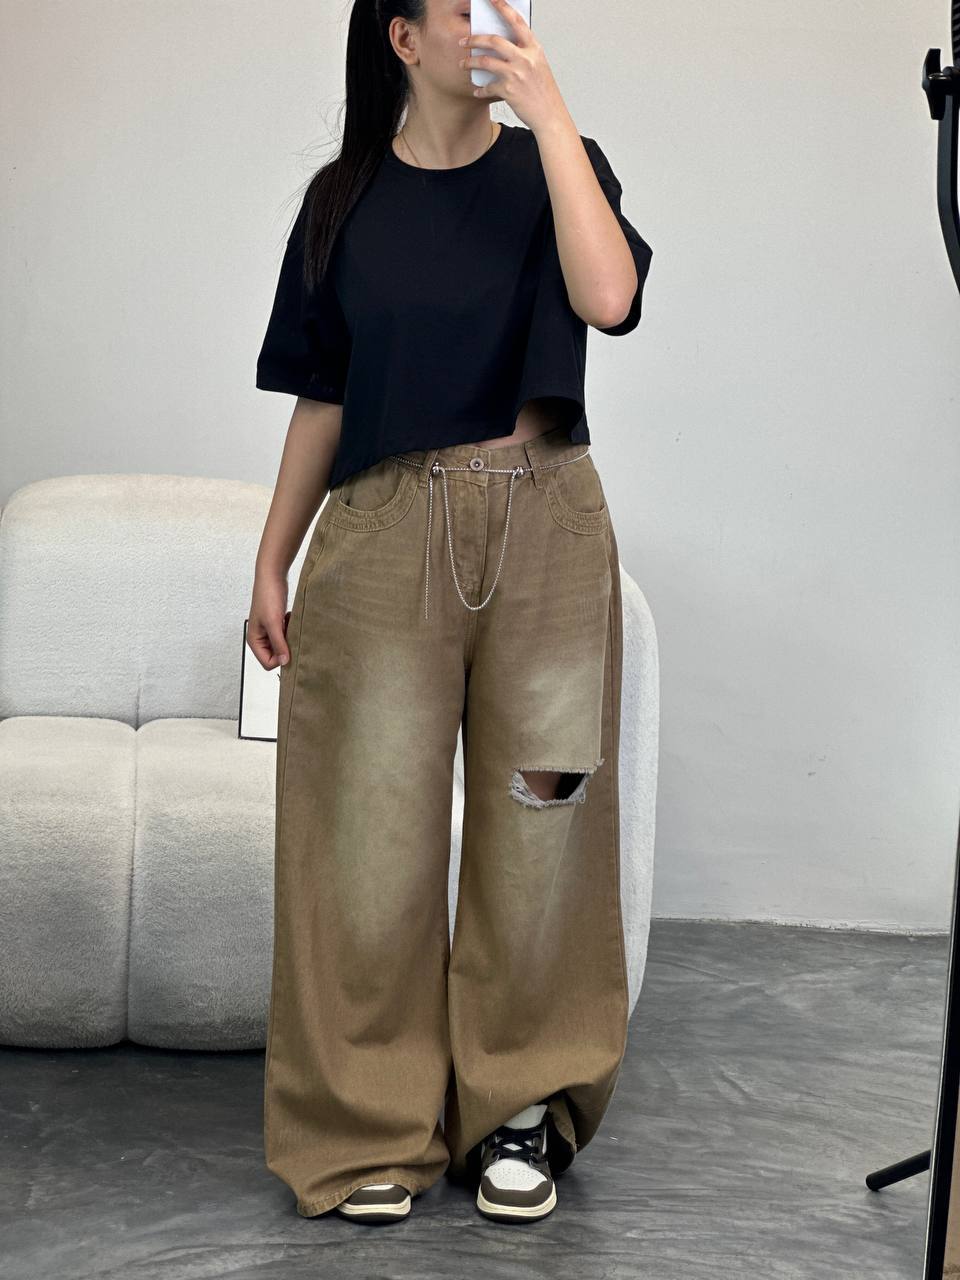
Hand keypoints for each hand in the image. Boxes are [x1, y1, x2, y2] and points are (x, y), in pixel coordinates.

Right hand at [247, 569, 289, 670]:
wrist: (272, 577)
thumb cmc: (268, 596)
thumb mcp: (274, 623)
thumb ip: (279, 644)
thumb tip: (285, 662)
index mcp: (254, 641)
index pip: (268, 663)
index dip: (280, 658)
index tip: (289, 647)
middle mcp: (261, 638)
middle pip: (276, 656)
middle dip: (285, 647)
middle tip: (290, 634)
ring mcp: (269, 631)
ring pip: (283, 645)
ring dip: (289, 637)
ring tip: (288, 624)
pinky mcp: (277, 624)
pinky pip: (286, 635)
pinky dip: (290, 629)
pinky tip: (289, 619)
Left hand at [458, 0, 566, 132]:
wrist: (550, 116)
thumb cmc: (544, 92)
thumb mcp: (538, 66)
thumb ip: (524, 53)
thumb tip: (503, 46)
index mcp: (534, 48)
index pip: (516, 21)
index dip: (503, 7)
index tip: (491, 0)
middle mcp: (525, 58)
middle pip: (494, 40)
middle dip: (475, 39)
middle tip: (464, 41)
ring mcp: (516, 74)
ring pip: (486, 61)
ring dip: (471, 62)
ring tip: (463, 64)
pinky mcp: (509, 90)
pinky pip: (488, 87)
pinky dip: (481, 90)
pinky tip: (477, 91)